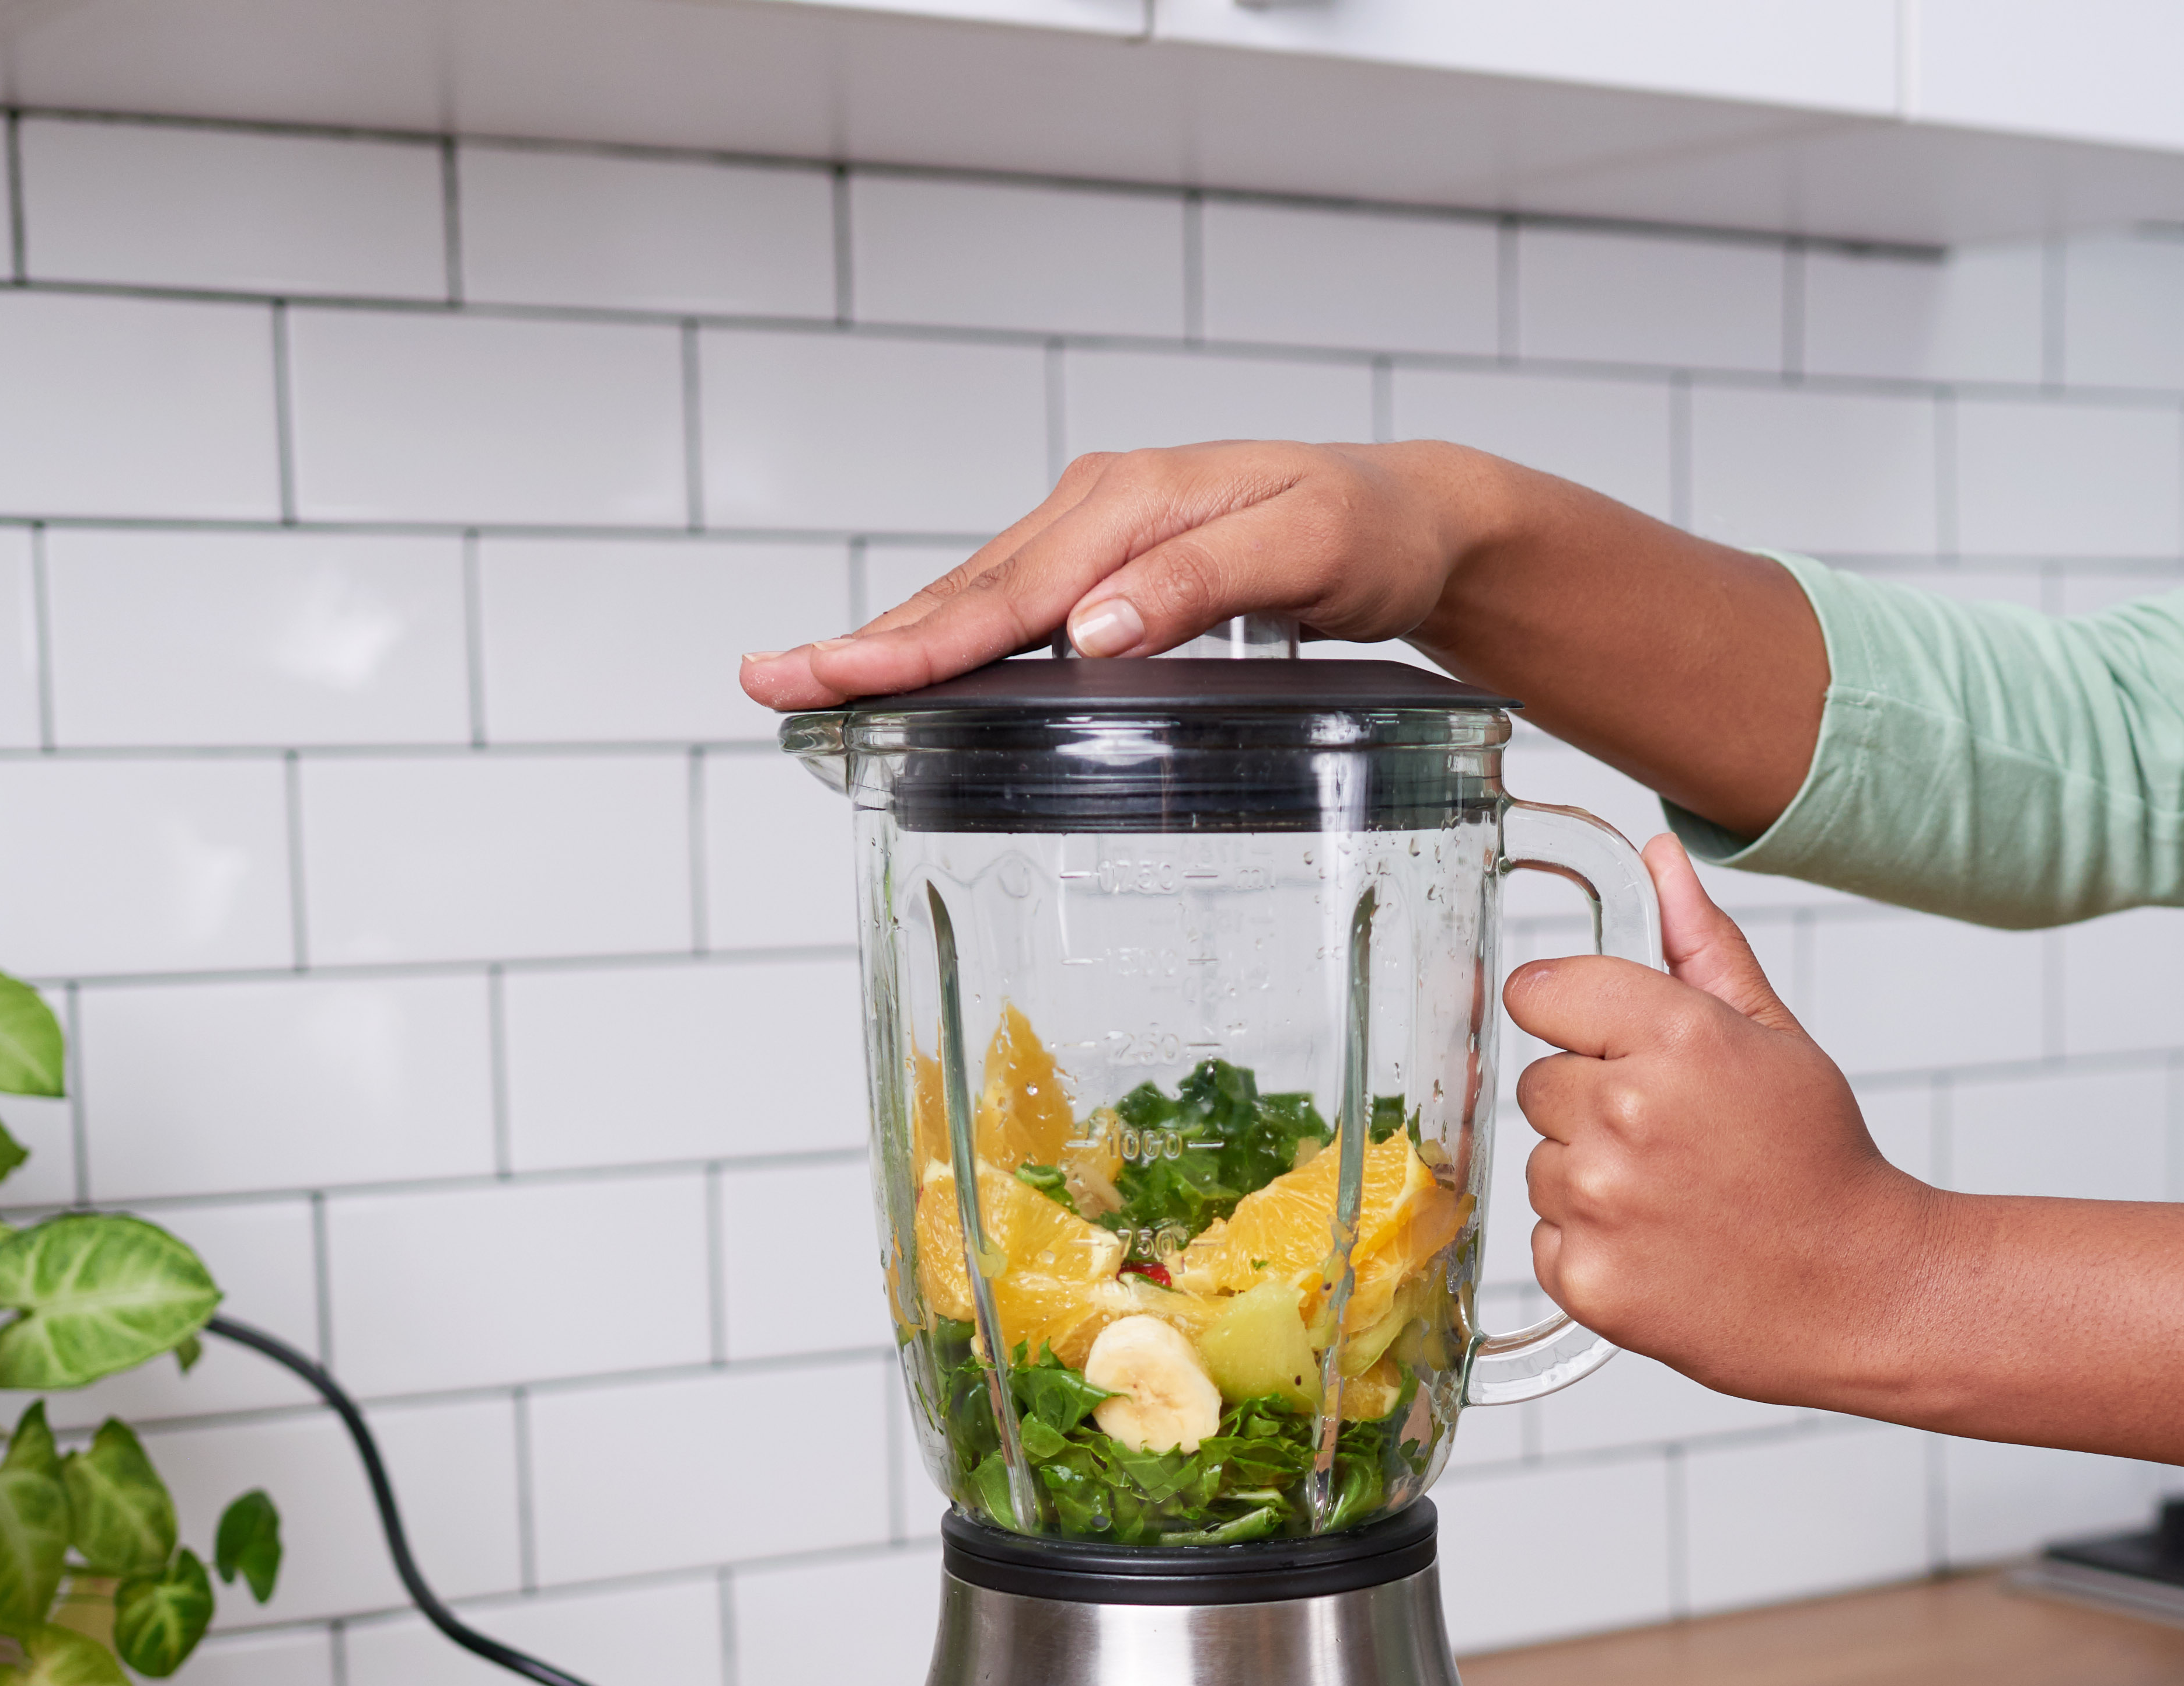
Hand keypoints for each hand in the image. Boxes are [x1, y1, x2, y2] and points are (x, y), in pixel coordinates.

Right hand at [740, 442, 1491, 710]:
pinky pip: (1013, 604)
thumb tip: (1089, 631)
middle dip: (866, 645)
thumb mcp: (1307, 551)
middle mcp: (1098, 509)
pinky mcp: (1108, 563)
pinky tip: (908, 671)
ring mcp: (1098, 534)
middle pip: (966, 594)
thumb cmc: (1370, 532)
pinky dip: (953, 639)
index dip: (915, 646)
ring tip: (808, 683)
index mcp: (1130, 503)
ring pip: (978, 599)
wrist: (1412, 516)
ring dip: (893, 644)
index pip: (1005, 594)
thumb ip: (1199, 585)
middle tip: (771, 683)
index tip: (837, 676)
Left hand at [1505, 838, 1940, 1409]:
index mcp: (1674, 1037)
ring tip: (1675, 1198)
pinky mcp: (1587, 1279)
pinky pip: (1546, 1239)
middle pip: (1539, 1083)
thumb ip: (1704, 948)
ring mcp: (1600, 1202)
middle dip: (1594, 1104)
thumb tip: (1660, 860)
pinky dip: (1592, 1246)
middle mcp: (1625, 1114)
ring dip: (1591, 1178)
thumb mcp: (1776, 1039)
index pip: (1541, 991)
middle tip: (1675, 1139)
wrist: (1859, 1291)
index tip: (1606, 1044)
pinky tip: (1661, 1247)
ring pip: (1541, 1164)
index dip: (1574, 1016)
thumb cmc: (1821, 1164)